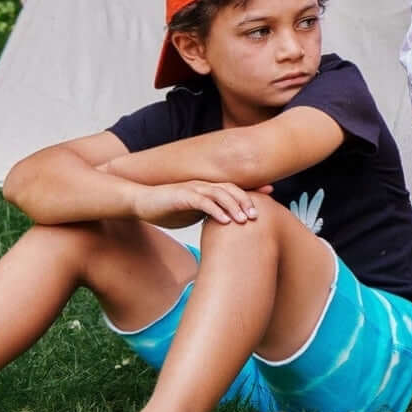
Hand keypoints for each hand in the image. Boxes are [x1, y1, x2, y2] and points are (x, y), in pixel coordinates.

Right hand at [132, 181, 269, 228]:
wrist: (141, 203)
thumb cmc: (168, 209)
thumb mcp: (193, 213)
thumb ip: (210, 215)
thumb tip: (226, 225)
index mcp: (208, 189)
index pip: (234, 188)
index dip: (252, 191)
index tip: (270, 196)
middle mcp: (203, 186)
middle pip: (231, 190)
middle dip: (247, 201)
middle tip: (258, 216)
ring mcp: (193, 189)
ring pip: (219, 194)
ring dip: (234, 206)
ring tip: (245, 220)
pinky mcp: (182, 196)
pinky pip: (202, 203)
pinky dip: (215, 211)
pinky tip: (224, 221)